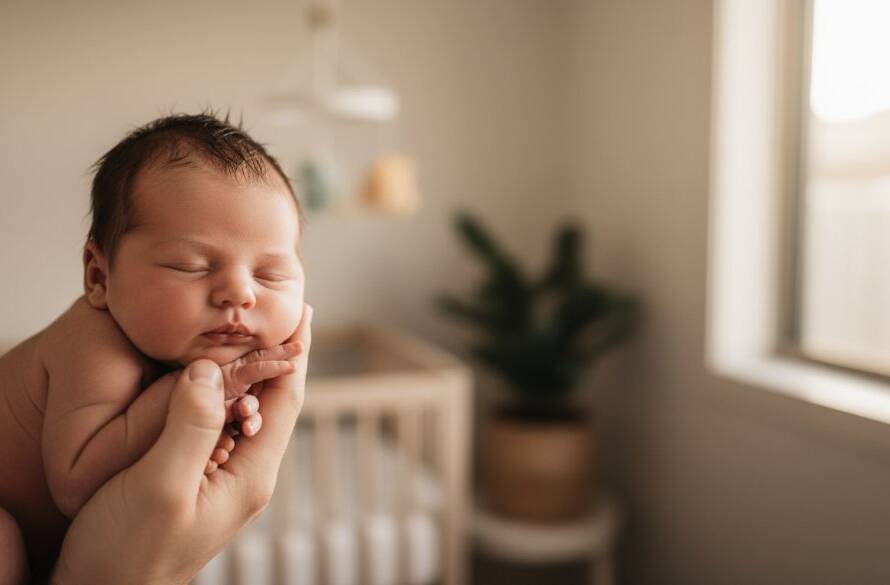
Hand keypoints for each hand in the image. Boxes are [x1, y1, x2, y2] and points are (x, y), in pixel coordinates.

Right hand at [51, 304, 312, 584]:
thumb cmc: (129, 552)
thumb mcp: (161, 487)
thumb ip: (190, 428)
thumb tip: (210, 370)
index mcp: (251, 475)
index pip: (286, 400)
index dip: (296, 352)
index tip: (303, 311)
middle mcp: (247, 477)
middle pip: (273, 403)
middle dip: (279, 357)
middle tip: (282, 314)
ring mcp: (223, 482)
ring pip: (245, 414)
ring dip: (250, 373)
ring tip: (253, 335)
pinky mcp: (197, 484)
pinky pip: (218, 428)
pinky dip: (220, 395)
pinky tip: (208, 383)